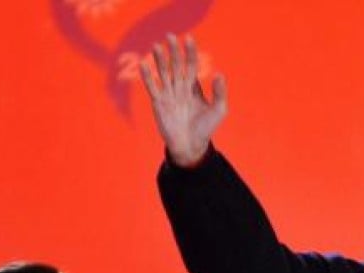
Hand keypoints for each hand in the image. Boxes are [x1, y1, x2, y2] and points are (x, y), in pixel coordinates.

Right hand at [140, 34, 227, 166]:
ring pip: (163, 73)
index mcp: (193, 87)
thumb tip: (219, 74)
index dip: (190, 52)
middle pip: (176, 65)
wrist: (191, 145)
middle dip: (174, 51)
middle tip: (171, 36)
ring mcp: (169, 94)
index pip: (191, 65)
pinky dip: (147, 76)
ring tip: (157, 46)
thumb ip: (220, 93)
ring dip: (160, 60)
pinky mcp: (159, 103)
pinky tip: (143, 64)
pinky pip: (152, 87)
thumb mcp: (218, 110)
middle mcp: (180, 88)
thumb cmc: (206, 128)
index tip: (189, 39)